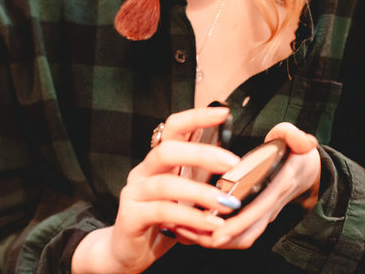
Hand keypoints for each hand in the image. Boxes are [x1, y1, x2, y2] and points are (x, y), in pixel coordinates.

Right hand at [72, 107, 239, 273]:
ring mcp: (134, 193)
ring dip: (200, 192)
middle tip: (232, 163)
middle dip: (201, 153)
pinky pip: (162, 212)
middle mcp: (143, 172)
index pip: (173, 129)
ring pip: (166, 184)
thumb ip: (203, 184)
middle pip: (167, 150)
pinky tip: (211, 225)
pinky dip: (190, 218)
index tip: (223, 113)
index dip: (195, 117)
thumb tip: (237, 174)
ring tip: (227, 203)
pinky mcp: (131, 216)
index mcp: (158, 163)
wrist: (127, 251)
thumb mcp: (185, 200)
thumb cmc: (161, 222)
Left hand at [205, 122, 320, 248]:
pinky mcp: (257, 215)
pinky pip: (240, 233)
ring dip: (218, 239)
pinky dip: (220, 235)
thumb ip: (294, 136)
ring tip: (189, 235)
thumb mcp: (293, 138)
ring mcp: (264, 212)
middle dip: (221, 237)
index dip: (239, 222)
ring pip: (244, 236)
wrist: (305, 167)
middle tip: (193, 237)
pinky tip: (196, 230)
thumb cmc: (294, 151)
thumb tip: (299, 139)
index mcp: (279, 184)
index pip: (259, 208)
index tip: (218, 233)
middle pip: (248, 230)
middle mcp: (271, 203)